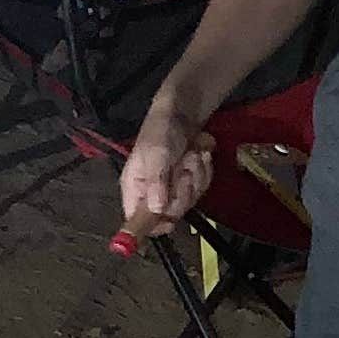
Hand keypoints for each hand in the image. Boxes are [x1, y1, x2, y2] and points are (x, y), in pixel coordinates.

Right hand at [120, 102, 215, 234]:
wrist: (182, 113)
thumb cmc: (161, 130)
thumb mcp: (156, 152)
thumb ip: (156, 180)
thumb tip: (156, 210)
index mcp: (135, 190)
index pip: (138, 222)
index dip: (153, 224)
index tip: (169, 214)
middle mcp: (150, 195)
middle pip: (169, 215)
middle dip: (183, 191)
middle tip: (184, 170)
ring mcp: (171, 190)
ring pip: (189, 201)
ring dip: (196, 176)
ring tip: (191, 155)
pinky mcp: (188, 184)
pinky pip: (201, 189)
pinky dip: (204, 172)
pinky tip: (200, 156)